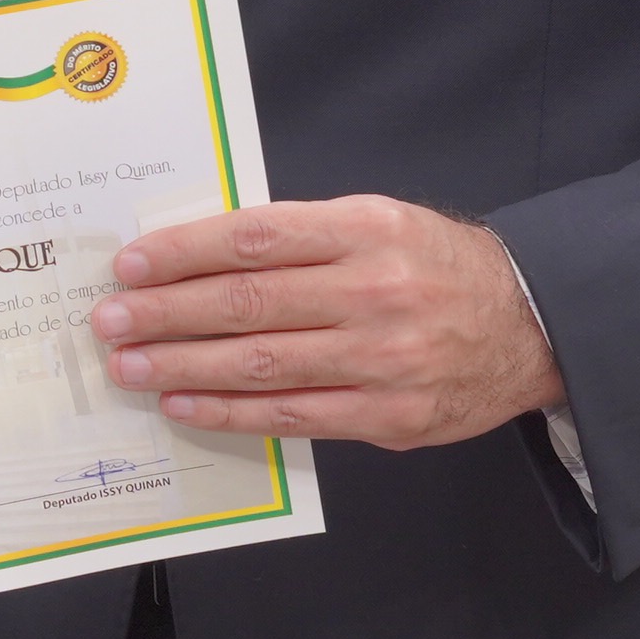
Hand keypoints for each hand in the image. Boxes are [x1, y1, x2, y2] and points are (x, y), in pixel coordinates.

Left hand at [91, 195, 562, 448]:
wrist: (530, 325)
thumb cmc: (436, 265)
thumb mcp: (378, 221)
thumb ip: (299, 236)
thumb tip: (200, 253)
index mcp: (365, 230)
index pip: (254, 239)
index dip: (183, 253)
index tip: (130, 264)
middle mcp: (374, 292)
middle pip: (247, 304)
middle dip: (165, 313)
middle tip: (109, 320)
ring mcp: (381, 360)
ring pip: (260, 364)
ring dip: (183, 367)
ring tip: (130, 367)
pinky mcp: (388, 417)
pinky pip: (292, 416)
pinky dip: (230, 411)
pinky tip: (185, 404)